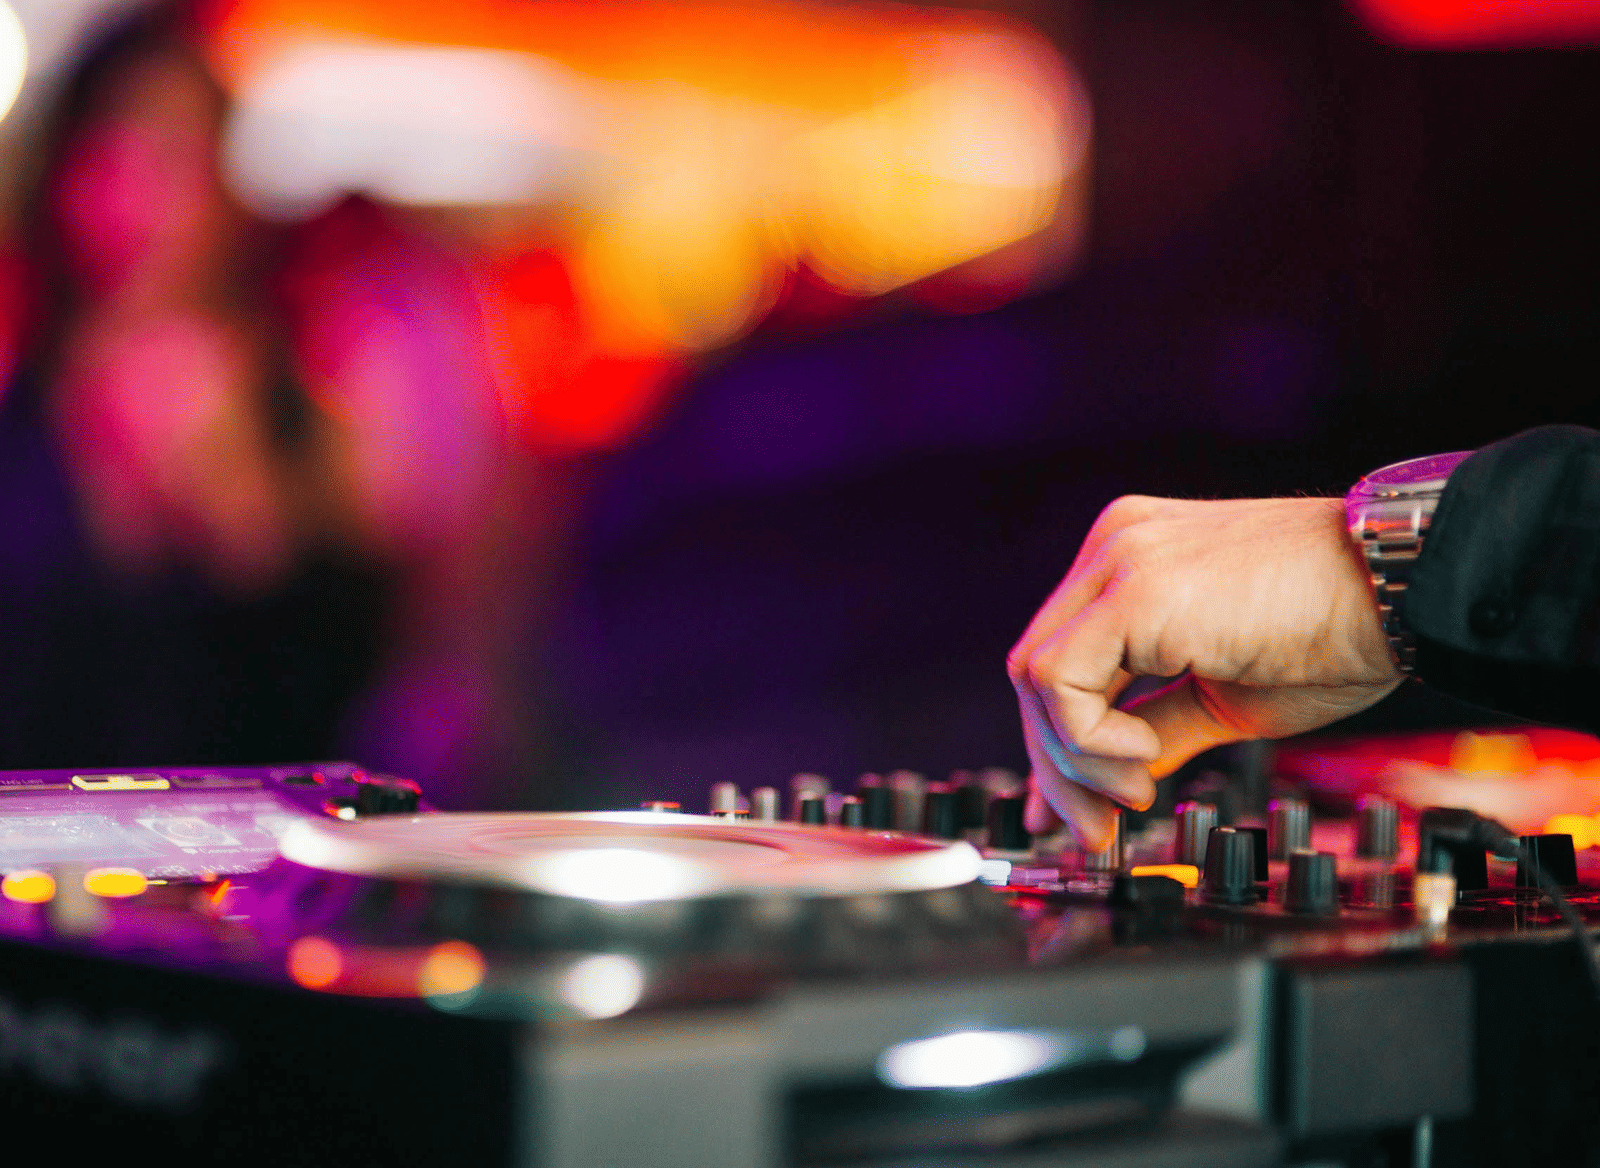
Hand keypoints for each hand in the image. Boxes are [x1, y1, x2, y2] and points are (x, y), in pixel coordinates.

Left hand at [1007, 495, 1402, 849]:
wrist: (1405, 592)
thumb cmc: (1339, 634)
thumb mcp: (1224, 698)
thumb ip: (1155, 729)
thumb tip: (1110, 782)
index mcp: (1134, 563)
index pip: (1062, 659)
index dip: (1057, 741)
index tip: (1073, 809)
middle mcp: (1116, 547)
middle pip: (1036, 669)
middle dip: (1056, 765)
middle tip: (1094, 830)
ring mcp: (1120, 559)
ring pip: (1035, 675)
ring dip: (1073, 758)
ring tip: (1137, 792)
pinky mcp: (1134, 589)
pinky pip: (1059, 678)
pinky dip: (1087, 737)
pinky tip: (1144, 757)